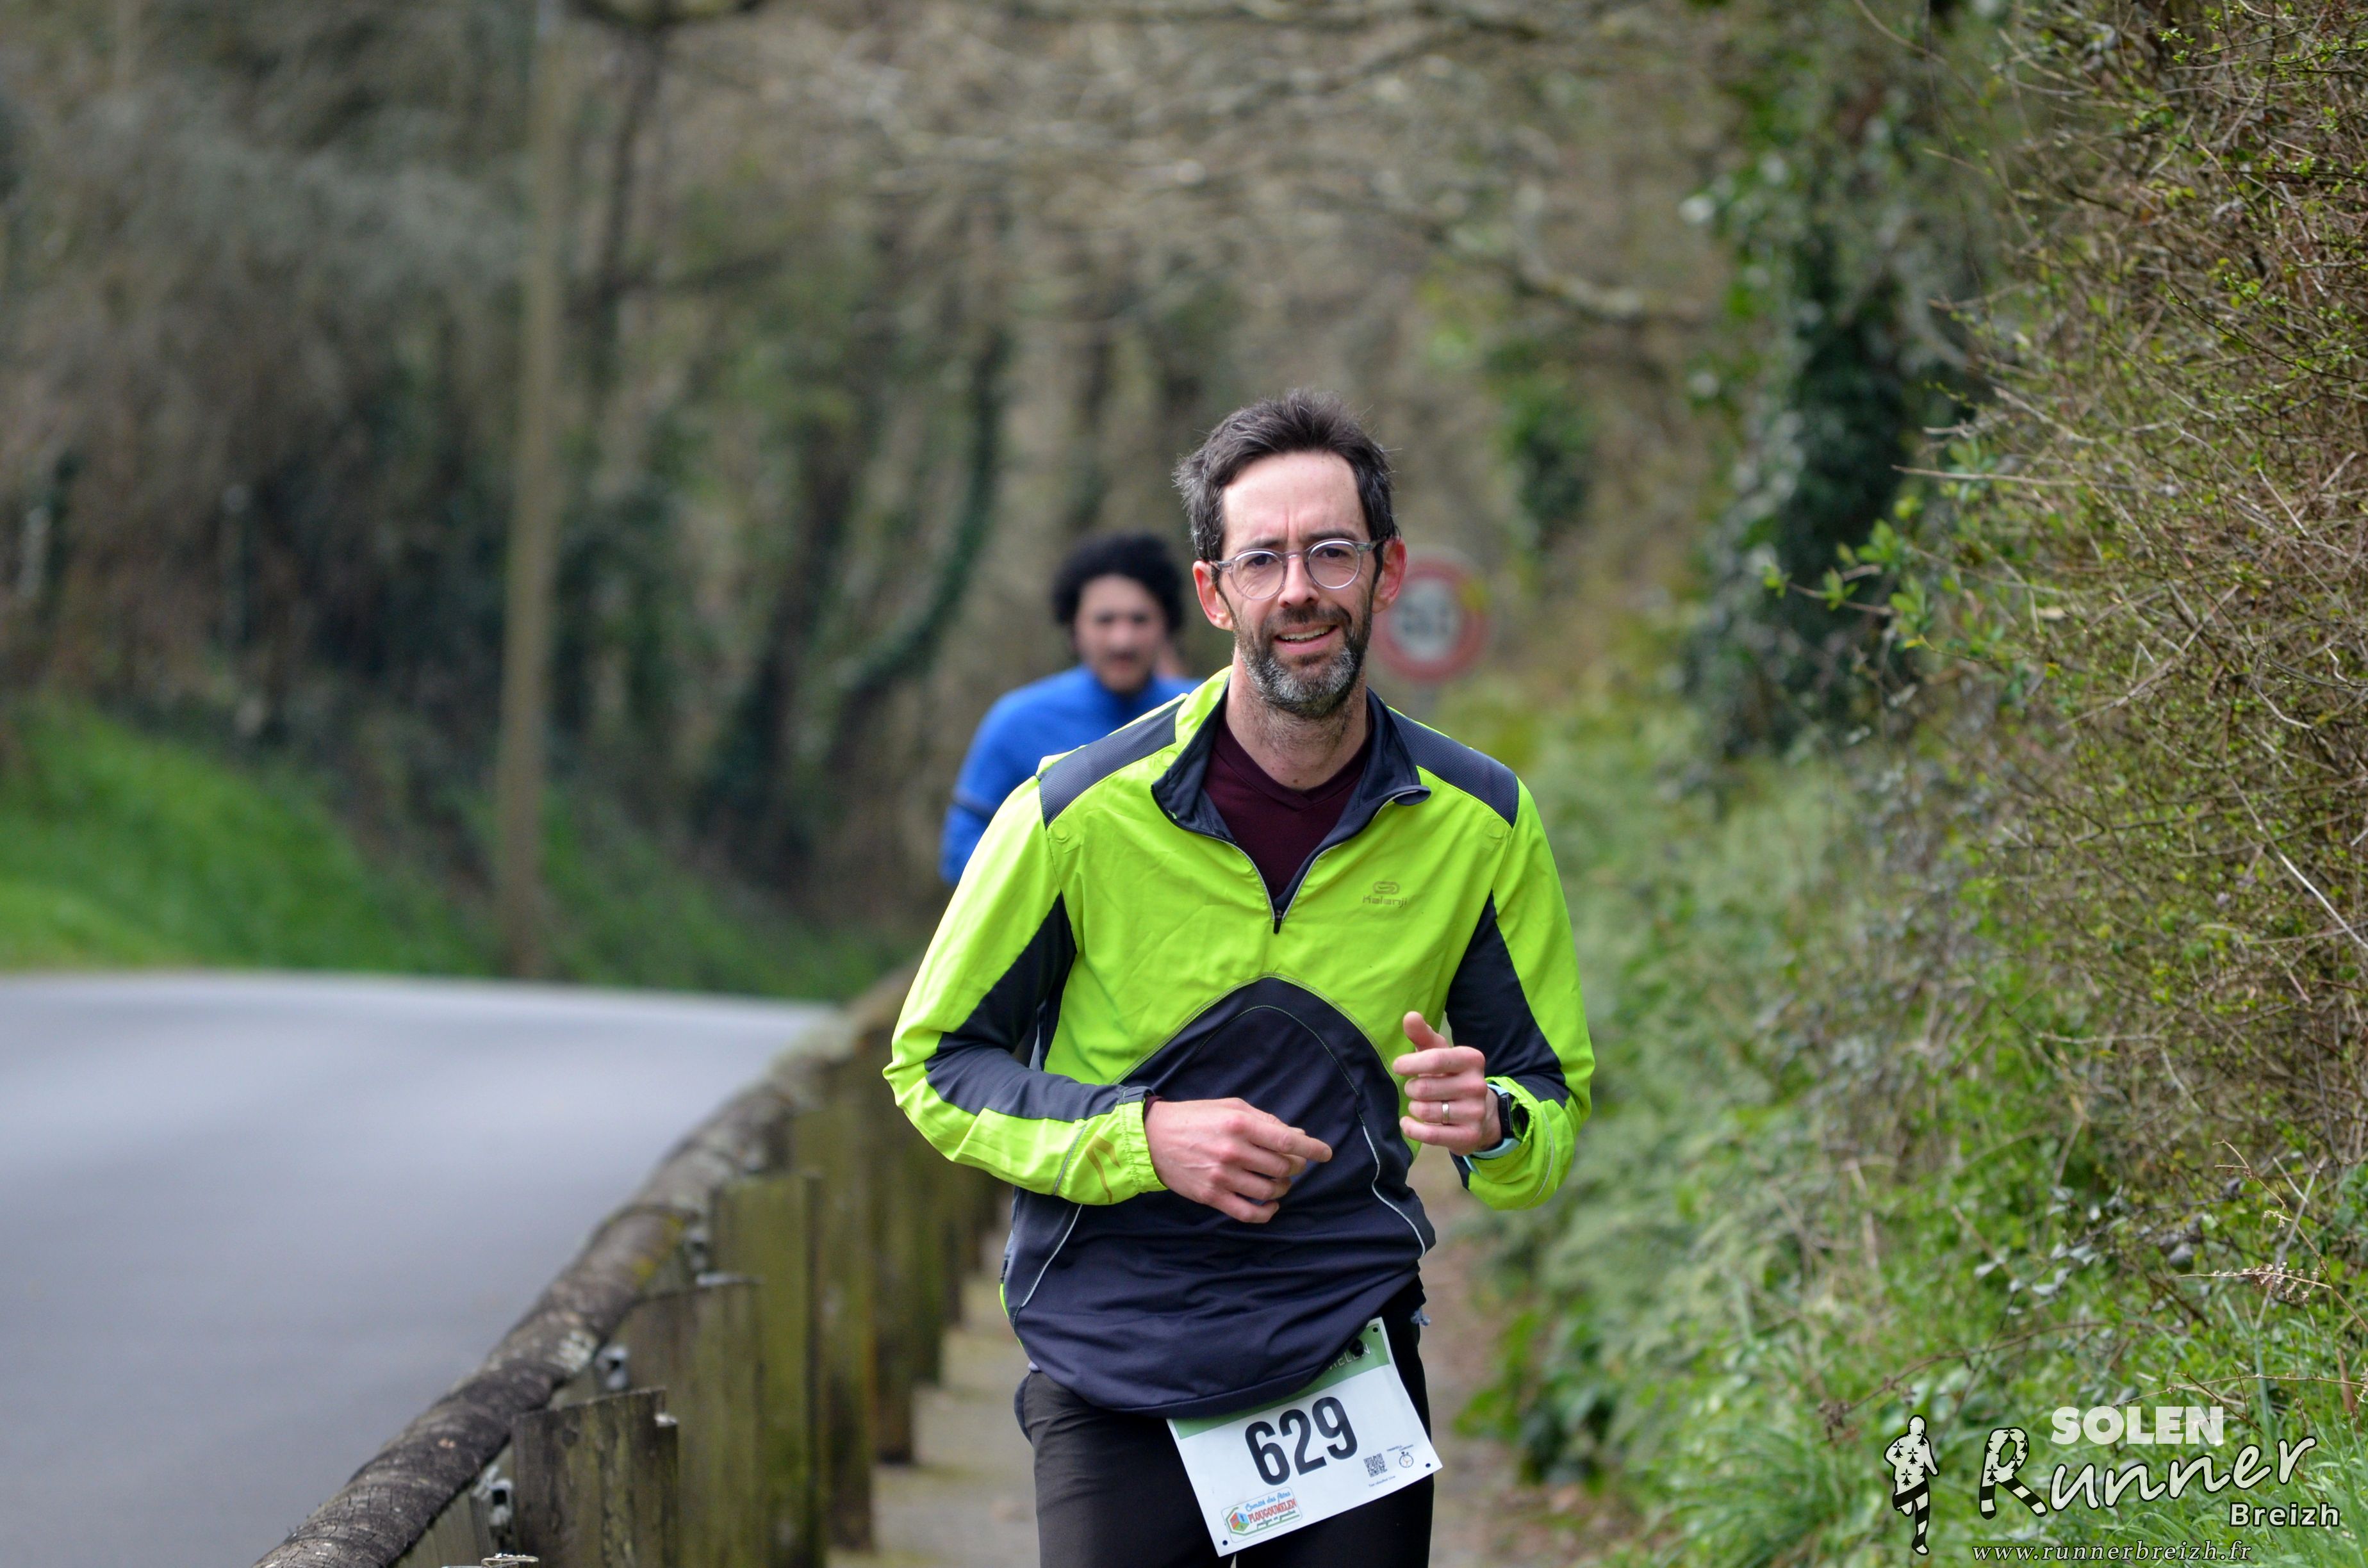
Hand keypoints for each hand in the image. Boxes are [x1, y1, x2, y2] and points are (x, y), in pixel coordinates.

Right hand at [1145, 1097, 1332, 1223]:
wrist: (1153, 1138)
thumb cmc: (1195, 1117)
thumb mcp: (1231, 1107)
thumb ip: (1265, 1120)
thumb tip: (1298, 1134)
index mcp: (1240, 1124)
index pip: (1286, 1140)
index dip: (1312, 1149)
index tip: (1326, 1153)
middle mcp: (1233, 1151)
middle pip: (1282, 1167)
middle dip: (1296, 1167)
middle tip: (1293, 1164)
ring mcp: (1222, 1176)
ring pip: (1270, 1191)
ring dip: (1283, 1188)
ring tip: (1280, 1182)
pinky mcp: (1212, 1196)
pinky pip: (1248, 1213)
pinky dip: (1267, 1213)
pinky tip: (1271, 1205)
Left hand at [1391, 1013, 1499, 1154]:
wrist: (1481, 1113)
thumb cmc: (1451, 1076)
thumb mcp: (1439, 1054)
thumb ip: (1423, 1035)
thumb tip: (1410, 1016)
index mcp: (1471, 1059)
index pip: (1434, 1059)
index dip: (1409, 1063)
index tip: (1399, 1066)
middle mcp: (1477, 1085)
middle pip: (1424, 1088)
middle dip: (1411, 1089)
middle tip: (1415, 1089)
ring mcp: (1475, 1112)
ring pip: (1425, 1111)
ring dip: (1414, 1108)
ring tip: (1420, 1105)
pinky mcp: (1469, 1136)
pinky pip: (1430, 1135)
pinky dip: (1412, 1129)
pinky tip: (1408, 1123)